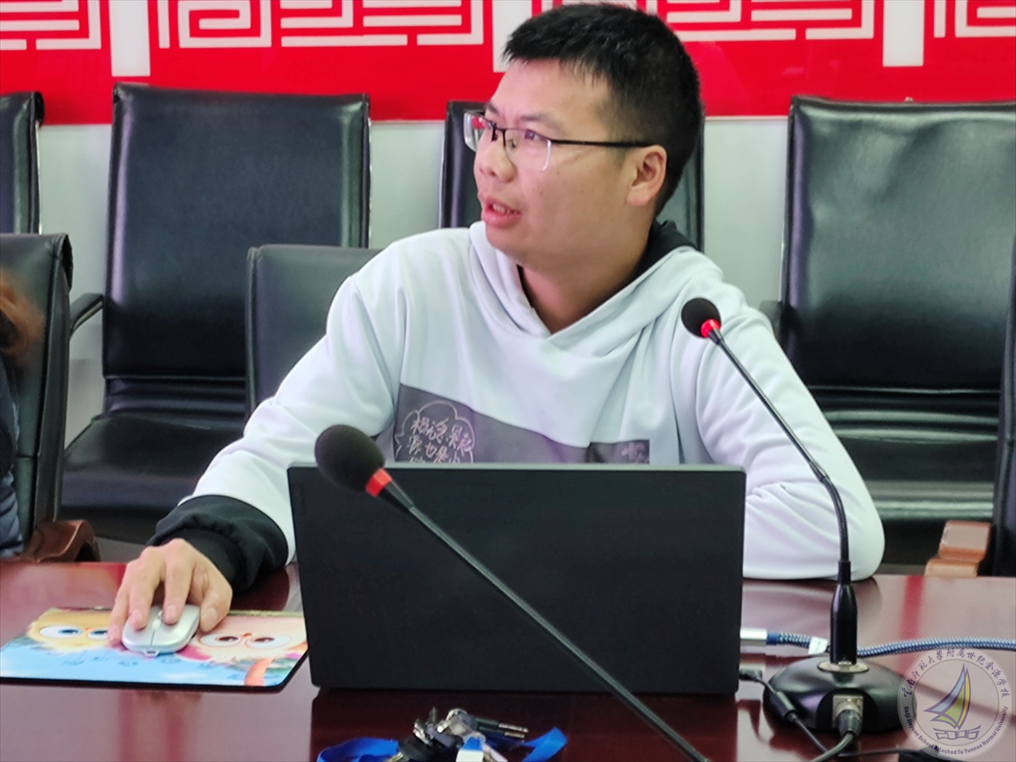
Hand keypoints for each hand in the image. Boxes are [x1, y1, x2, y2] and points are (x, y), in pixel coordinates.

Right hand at [108, 539, 231, 643]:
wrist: (188, 572)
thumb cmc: (200, 580)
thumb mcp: (217, 589)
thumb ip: (216, 605)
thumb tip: (205, 622)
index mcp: (180, 554)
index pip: (176, 574)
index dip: (174, 597)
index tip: (172, 618)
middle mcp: (155, 558)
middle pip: (144, 578)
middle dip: (141, 603)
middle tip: (139, 624)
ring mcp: (137, 569)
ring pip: (127, 589)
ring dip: (123, 614)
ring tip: (121, 635)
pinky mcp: (126, 584)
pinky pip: (119, 602)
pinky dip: (116, 620)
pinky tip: (116, 636)